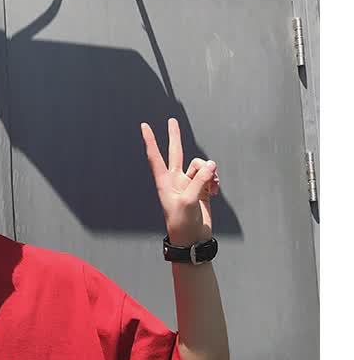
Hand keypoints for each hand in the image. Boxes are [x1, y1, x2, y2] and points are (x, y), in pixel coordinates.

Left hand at [141, 117, 219, 246]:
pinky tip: (216, 190)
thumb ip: (201, 180)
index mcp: (165, 182)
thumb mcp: (190, 200)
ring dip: (209, 172)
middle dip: (174, 136)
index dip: (150, 141)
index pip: (155, 157)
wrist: (193, 239)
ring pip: (201, 166)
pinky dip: (215, 180)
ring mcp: (189, 184)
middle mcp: (176, 180)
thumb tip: (212, 165)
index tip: (144, 126)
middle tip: (171, 120)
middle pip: (176, 152)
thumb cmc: (183, 223)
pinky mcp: (202, 190)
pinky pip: (211, 176)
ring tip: (213, 186)